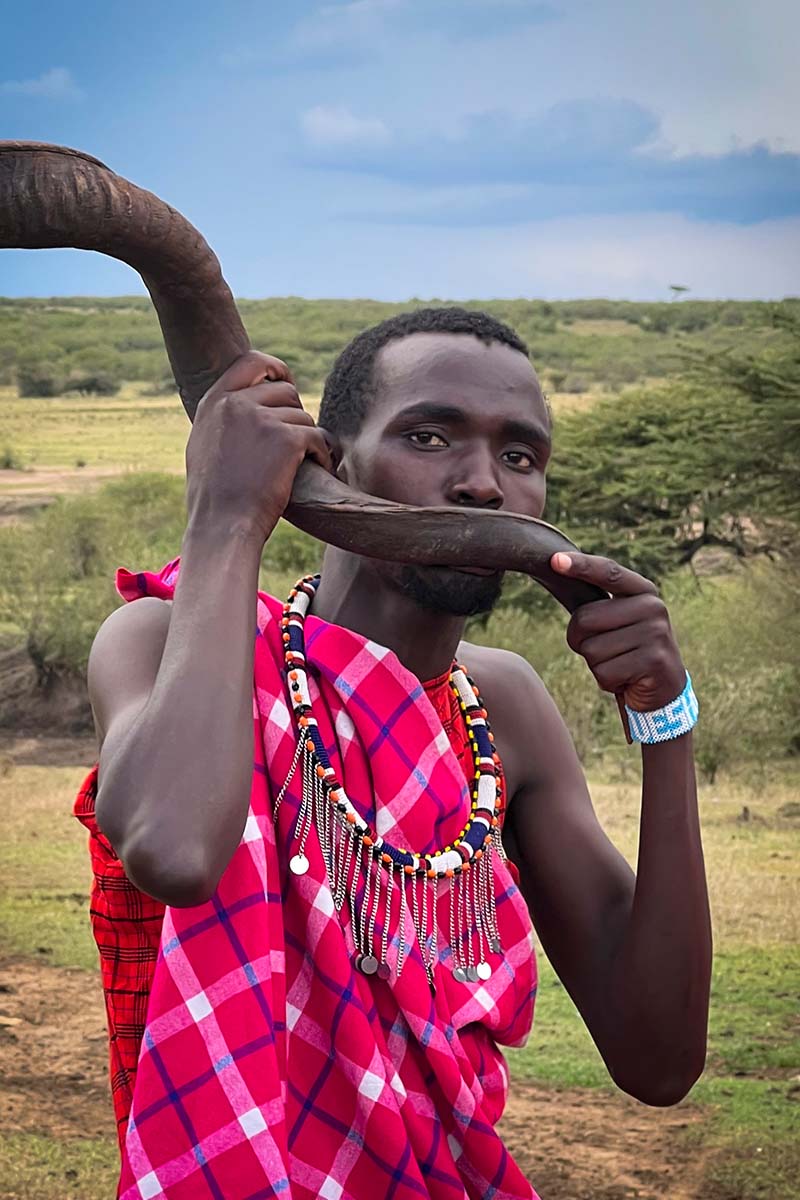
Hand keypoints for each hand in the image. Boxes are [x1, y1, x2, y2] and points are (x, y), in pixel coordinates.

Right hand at [185, 351, 331, 546]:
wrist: (221, 527)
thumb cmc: (214, 498)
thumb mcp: (205, 445)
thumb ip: (224, 418)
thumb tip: (249, 400)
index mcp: (214, 402)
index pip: (251, 363)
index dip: (276, 369)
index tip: (287, 383)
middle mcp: (236, 403)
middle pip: (285, 392)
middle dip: (295, 416)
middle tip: (294, 446)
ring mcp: (261, 419)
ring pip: (304, 417)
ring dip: (308, 441)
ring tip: (301, 465)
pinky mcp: (287, 439)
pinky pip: (318, 437)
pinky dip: (323, 455)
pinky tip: (318, 470)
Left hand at [551, 552, 685, 711]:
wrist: (663, 690)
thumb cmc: (628, 651)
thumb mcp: (618, 620)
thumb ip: (597, 603)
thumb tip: (559, 571)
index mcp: (643, 591)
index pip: (608, 572)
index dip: (581, 566)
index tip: (554, 561)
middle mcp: (653, 607)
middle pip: (584, 618)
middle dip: (581, 640)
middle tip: (606, 650)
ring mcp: (656, 634)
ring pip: (592, 649)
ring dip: (597, 663)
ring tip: (620, 664)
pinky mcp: (653, 662)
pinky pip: (604, 672)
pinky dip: (608, 681)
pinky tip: (627, 678)